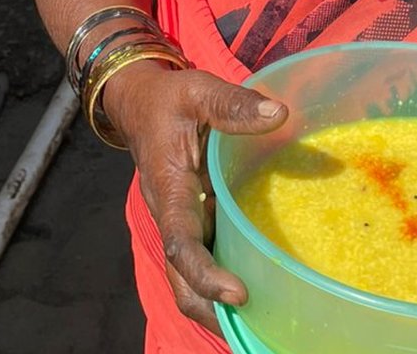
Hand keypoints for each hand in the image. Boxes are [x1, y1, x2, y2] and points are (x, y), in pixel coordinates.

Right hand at [107, 64, 286, 333]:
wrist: (139, 102)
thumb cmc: (169, 98)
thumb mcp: (198, 90)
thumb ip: (233, 104)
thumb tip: (278, 114)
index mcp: (168, 188)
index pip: (180, 243)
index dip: (205, 274)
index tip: (238, 293)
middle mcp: (170, 214)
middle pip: (181, 279)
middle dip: (210, 308)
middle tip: (255, 326)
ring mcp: (179, 220)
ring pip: (188, 277)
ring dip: (216, 302)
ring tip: (260, 320)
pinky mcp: (190, 218)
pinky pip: (201, 257)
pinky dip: (221, 279)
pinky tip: (256, 284)